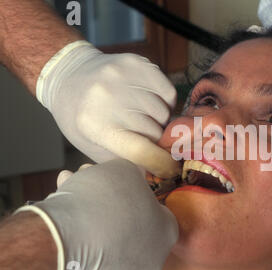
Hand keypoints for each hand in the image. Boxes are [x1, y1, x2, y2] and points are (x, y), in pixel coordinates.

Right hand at [14, 159, 178, 269]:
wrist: (67, 241)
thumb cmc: (105, 202)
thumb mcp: (125, 170)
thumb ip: (134, 173)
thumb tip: (134, 176)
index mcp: (167, 232)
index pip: (158, 210)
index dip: (136, 192)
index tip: (118, 183)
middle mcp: (152, 260)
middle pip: (131, 224)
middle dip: (110, 202)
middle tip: (90, 183)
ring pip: (108, 239)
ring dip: (90, 214)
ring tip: (68, 188)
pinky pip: (91, 257)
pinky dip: (77, 236)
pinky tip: (60, 215)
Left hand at [36, 40, 179, 178]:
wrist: (69, 76)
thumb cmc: (83, 119)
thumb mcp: (94, 147)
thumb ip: (125, 161)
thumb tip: (158, 172)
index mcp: (95, 126)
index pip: (142, 151)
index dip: (161, 164)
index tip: (168, 168)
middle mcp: (108, 98)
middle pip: (155, 132)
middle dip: (154, 139)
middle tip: (142, 136)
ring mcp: (122, 77)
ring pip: (164, 113)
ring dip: (159, 120)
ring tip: (143, 117)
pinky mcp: (136, 63)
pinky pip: (169, 92)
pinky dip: (165, 101)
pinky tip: (149, 102)